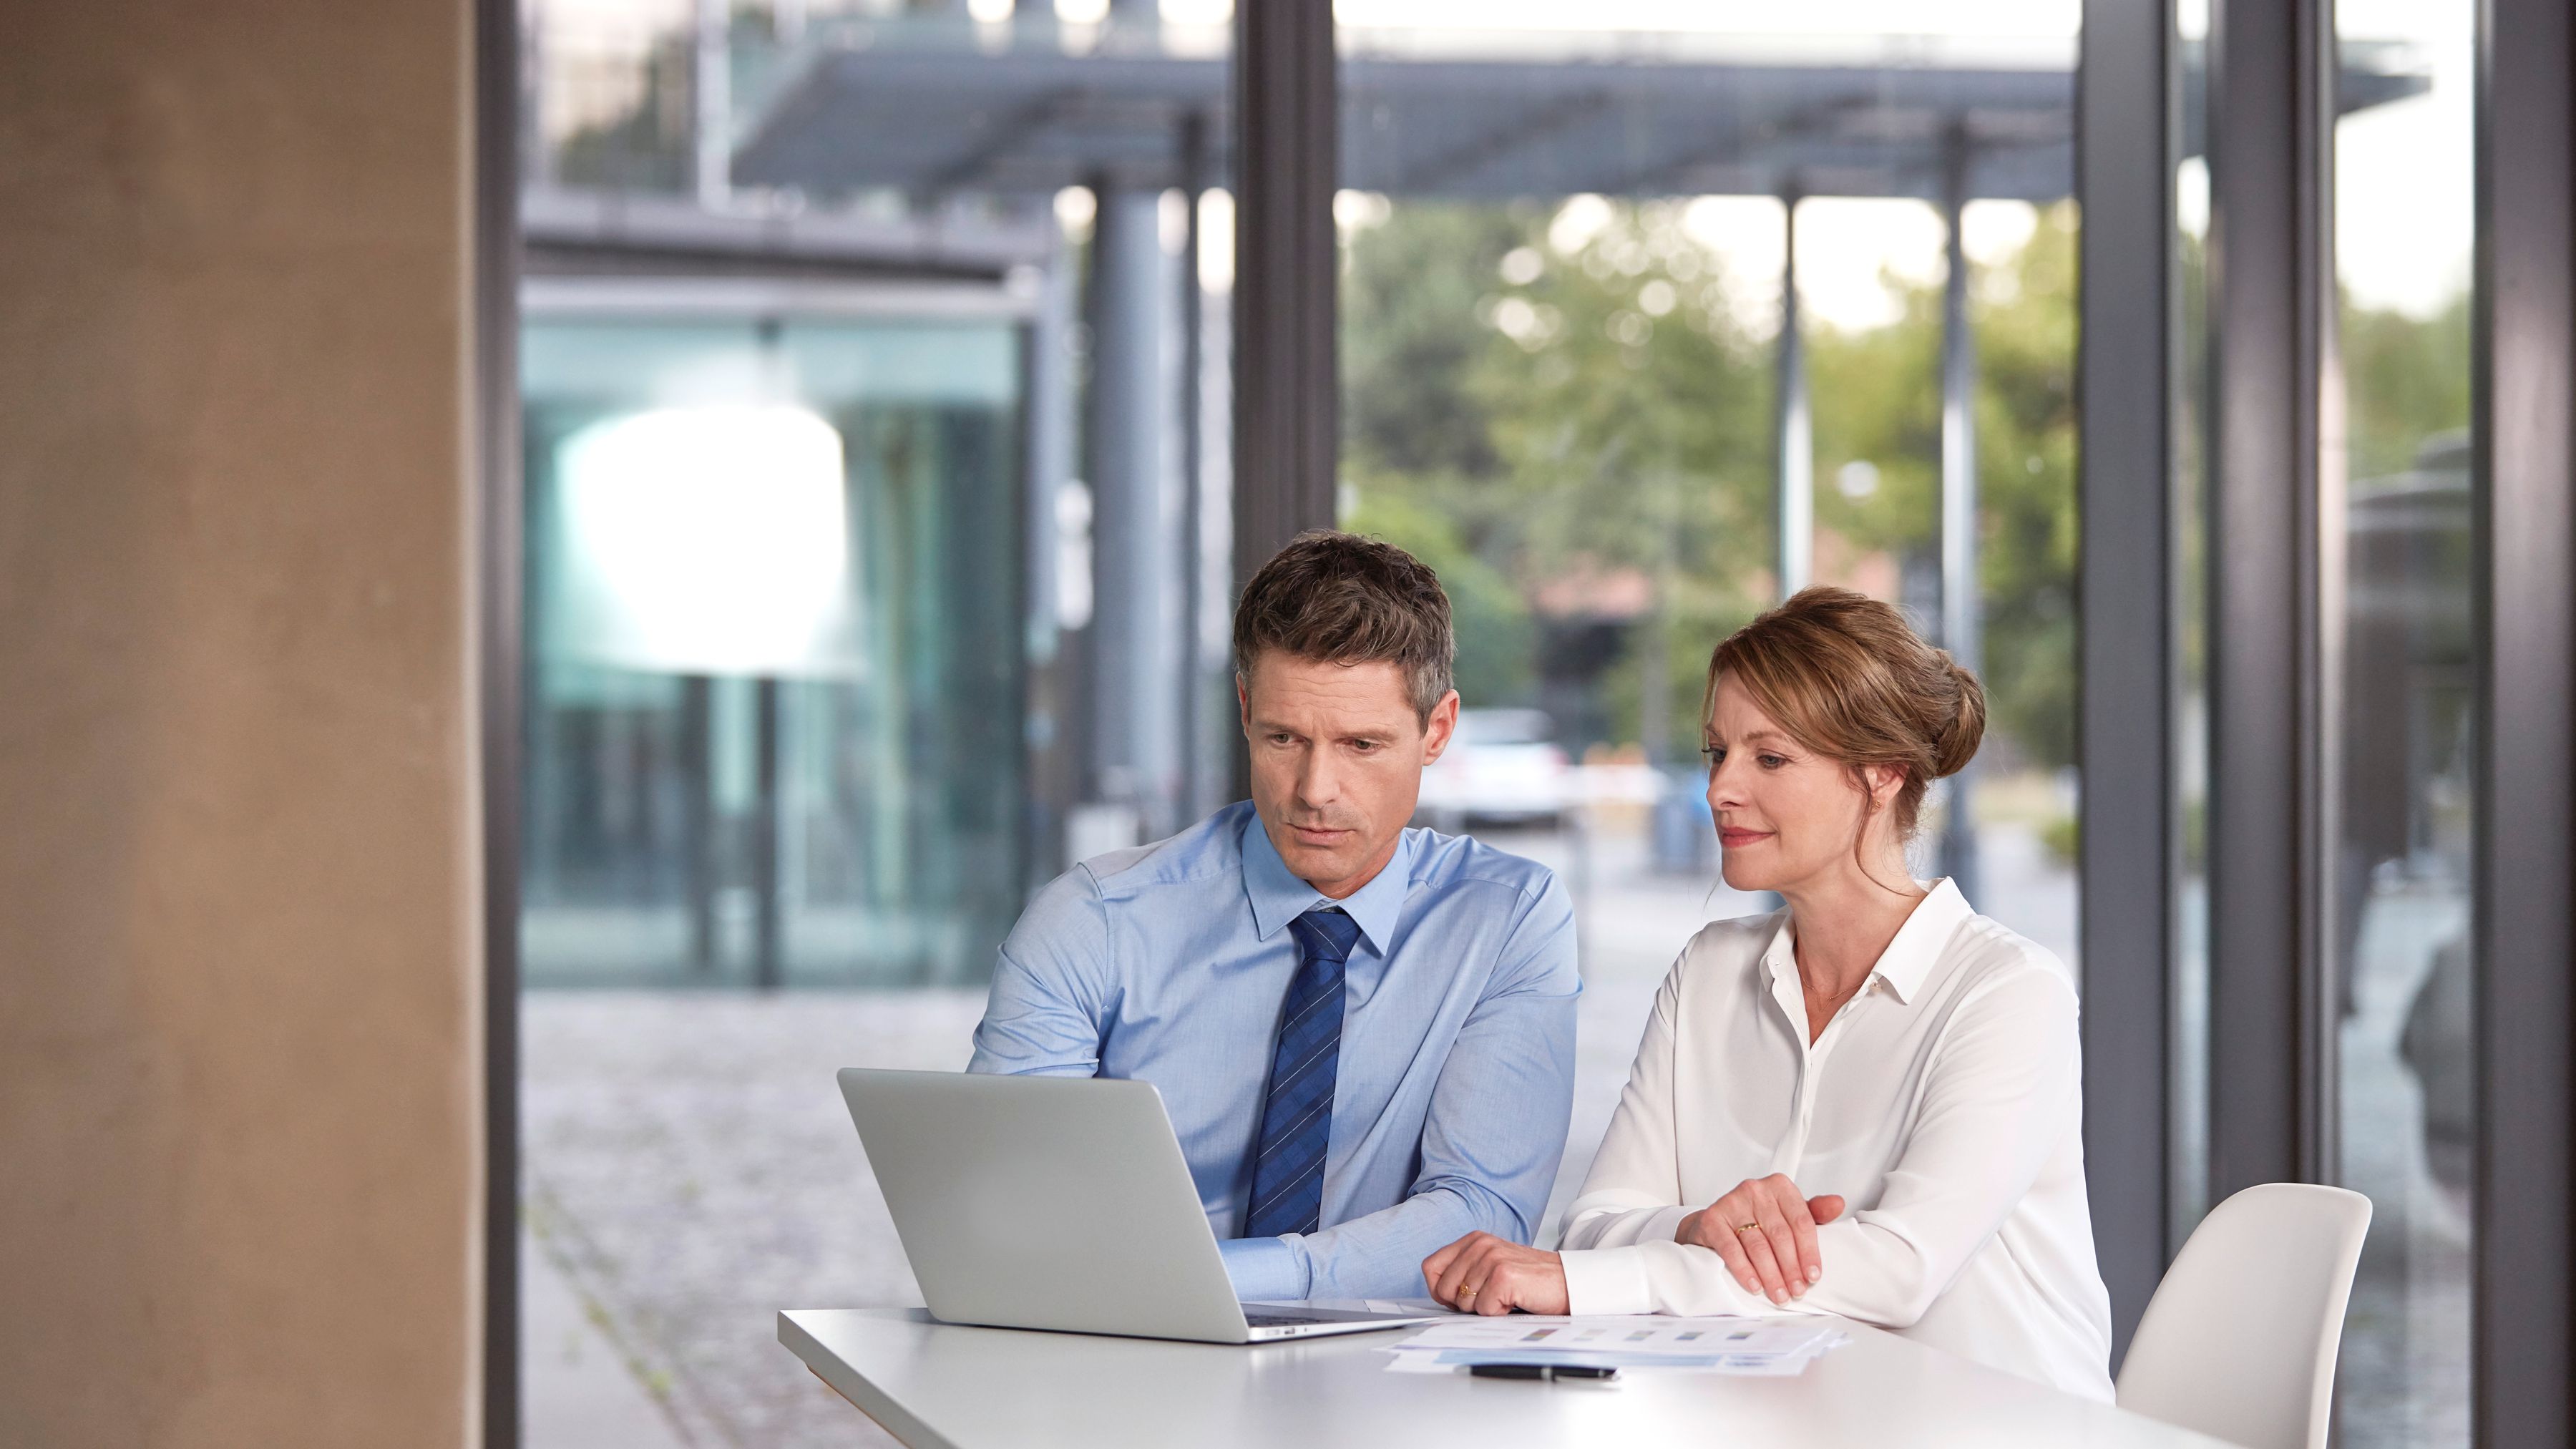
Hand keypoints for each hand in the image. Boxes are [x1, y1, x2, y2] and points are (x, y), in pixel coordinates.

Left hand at [1421, 1231, 1569, 1315]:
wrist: (1567, 1283)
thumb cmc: (1529, 1281)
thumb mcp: (1491, 1267)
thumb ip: (1465, 1272)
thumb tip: (1437, 1294)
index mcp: (1473, 1240)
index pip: (1430, 1267)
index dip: (1439, 1290)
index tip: (1459, 1298)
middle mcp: (1480, 1244)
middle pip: (1443, 1288)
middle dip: (1464, 1304)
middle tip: (1491, 1298)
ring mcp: (1491, 1258)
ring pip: (1464, 1302)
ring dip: (1485, 1308)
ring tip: (1507, 1297)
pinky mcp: (1503, 1276)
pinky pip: (1483, 1309)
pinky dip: (1499, 1313)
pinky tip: (1515, 1301)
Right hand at [1676, 1175, 1846, 1304]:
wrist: (1714, 1223)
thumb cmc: (1757, 1220)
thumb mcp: (1788, 1214)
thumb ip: (1814, 1212)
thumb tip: (1838, 1204)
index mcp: (1779, 1186)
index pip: (1801, 1221)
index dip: (1809, 1252)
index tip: (1813, 1276)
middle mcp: (1755, 1189)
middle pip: (1780, 1235)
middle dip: (1791, 1268)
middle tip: (1797, 1291)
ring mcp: (1732, 1202)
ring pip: (1758, 1245)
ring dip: (1771, 1275)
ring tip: (1779, 1295)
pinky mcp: (1713, 1219)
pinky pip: (1731, 1249)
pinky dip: (1744, 1270)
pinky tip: (1755, 1285)